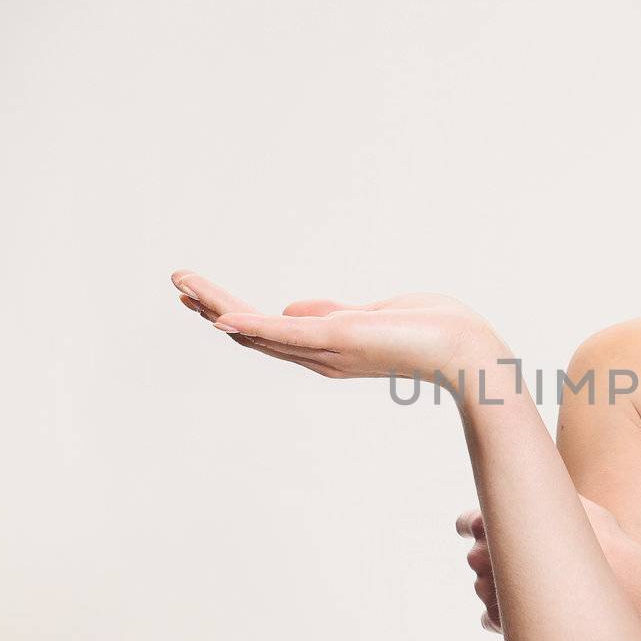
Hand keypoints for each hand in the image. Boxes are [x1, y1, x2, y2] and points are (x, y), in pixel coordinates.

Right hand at [170, 269, 503, 382]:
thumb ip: (330, 314)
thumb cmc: (429, 330)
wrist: (464, 348)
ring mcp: (325, 350)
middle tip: (176, 284)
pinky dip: (253, 324)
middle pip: (252, 332)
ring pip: (259, 330)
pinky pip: (285, 333)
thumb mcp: (370, 315)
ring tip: (183, 286)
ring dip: (218, 306)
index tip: (200, 294)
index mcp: (325, 348)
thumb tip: (291, 309)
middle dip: (212, 306)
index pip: (268, 330)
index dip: (231, 312)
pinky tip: (222, 315)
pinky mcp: (337, 339)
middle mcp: (318, 356)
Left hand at [455, 495, 640, 635]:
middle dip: (494, 561)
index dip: (477, 528)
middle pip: (474, 558)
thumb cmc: (604, 543)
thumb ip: (552, 501)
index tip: (486, 533)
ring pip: (481, 589)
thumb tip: (554, 494)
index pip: (466, 523)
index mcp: (497, 520)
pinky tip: (529, 610)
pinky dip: (503, 616)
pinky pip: (488, 618)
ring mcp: (490, 589)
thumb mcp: (578, 505)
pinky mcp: (501, 620)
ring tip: (536, 590)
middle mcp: (485, 555)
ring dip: (501, 589)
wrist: (620, 586)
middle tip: (526, 565)